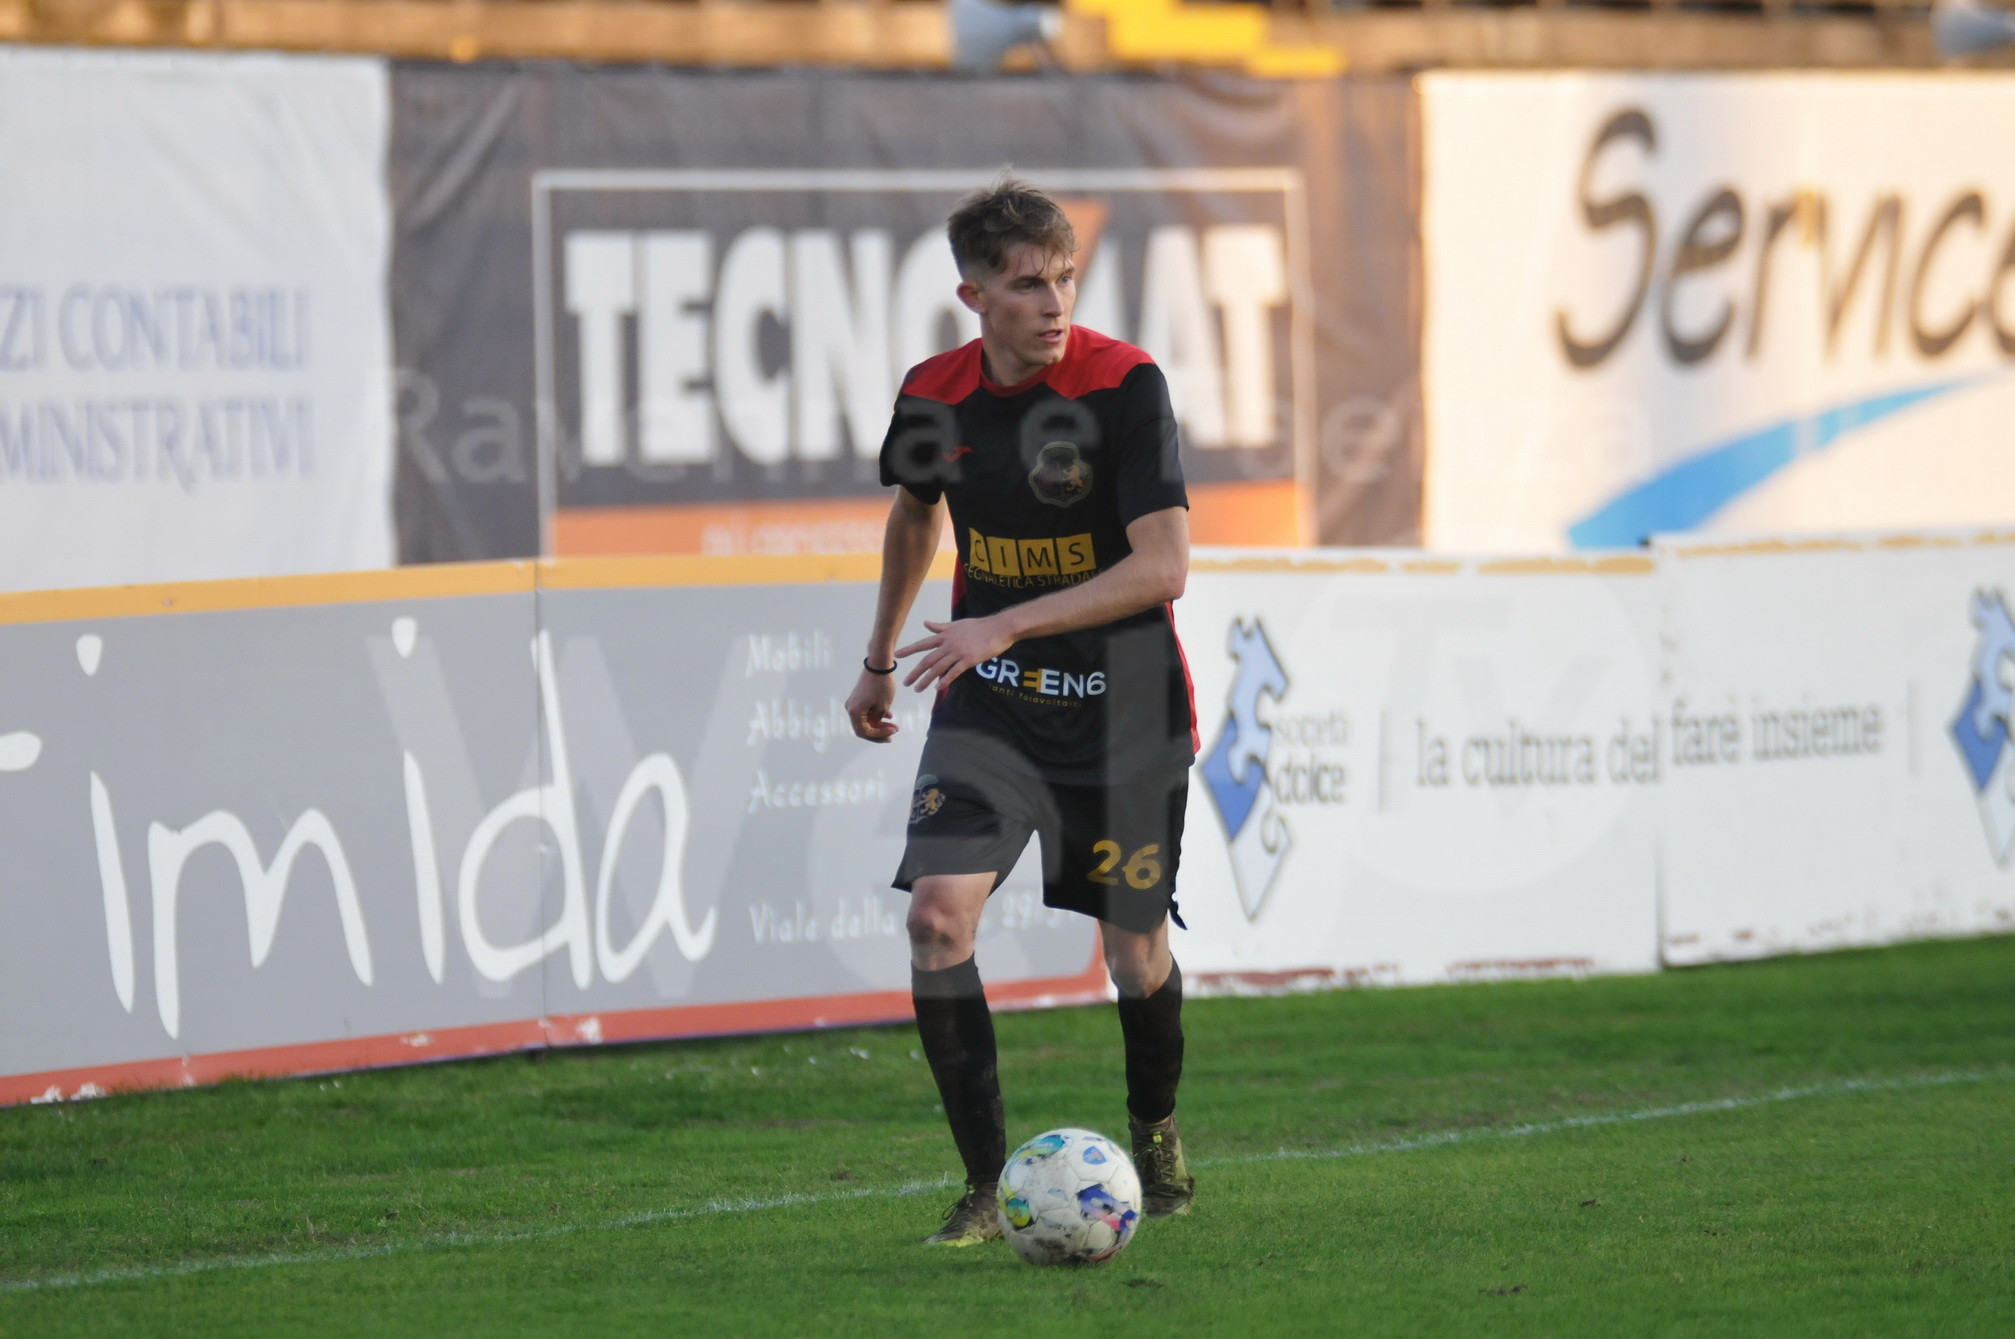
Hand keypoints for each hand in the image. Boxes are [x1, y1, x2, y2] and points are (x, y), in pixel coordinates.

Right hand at [845, 667, 899, 741]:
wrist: (878, 664)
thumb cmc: (882, 684)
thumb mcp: (883, 706)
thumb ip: (878, 721)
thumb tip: (875, 726)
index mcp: (854, 712)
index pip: (865, 732)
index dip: (879, 735)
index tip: (893, 731)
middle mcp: (851, 709)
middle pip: (863, 728)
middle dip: (879, 733)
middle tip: (893, 735)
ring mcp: (854, 703)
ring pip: (866, 721)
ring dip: (879, 725)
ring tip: (894, 726)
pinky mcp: (858, 698)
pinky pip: (866, 712)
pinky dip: (877, 716)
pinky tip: (890, 716)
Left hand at [897, 616, 1016, 692]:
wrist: (998, 628)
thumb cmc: (979, 626)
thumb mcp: (957, 624)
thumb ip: (940, 627)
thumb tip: (925, 623)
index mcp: (945, 635)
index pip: (923, 644)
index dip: (910, 650)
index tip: (897, 655)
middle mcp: (949, 644)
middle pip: (928, 660)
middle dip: (915, 672)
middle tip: (906, 682)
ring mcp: (959, 652)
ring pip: (938, 668)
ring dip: (926, 679)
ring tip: (918, 689)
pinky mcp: (969, 660)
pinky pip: (954, 671)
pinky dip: (945, 680)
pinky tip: (938, 687)